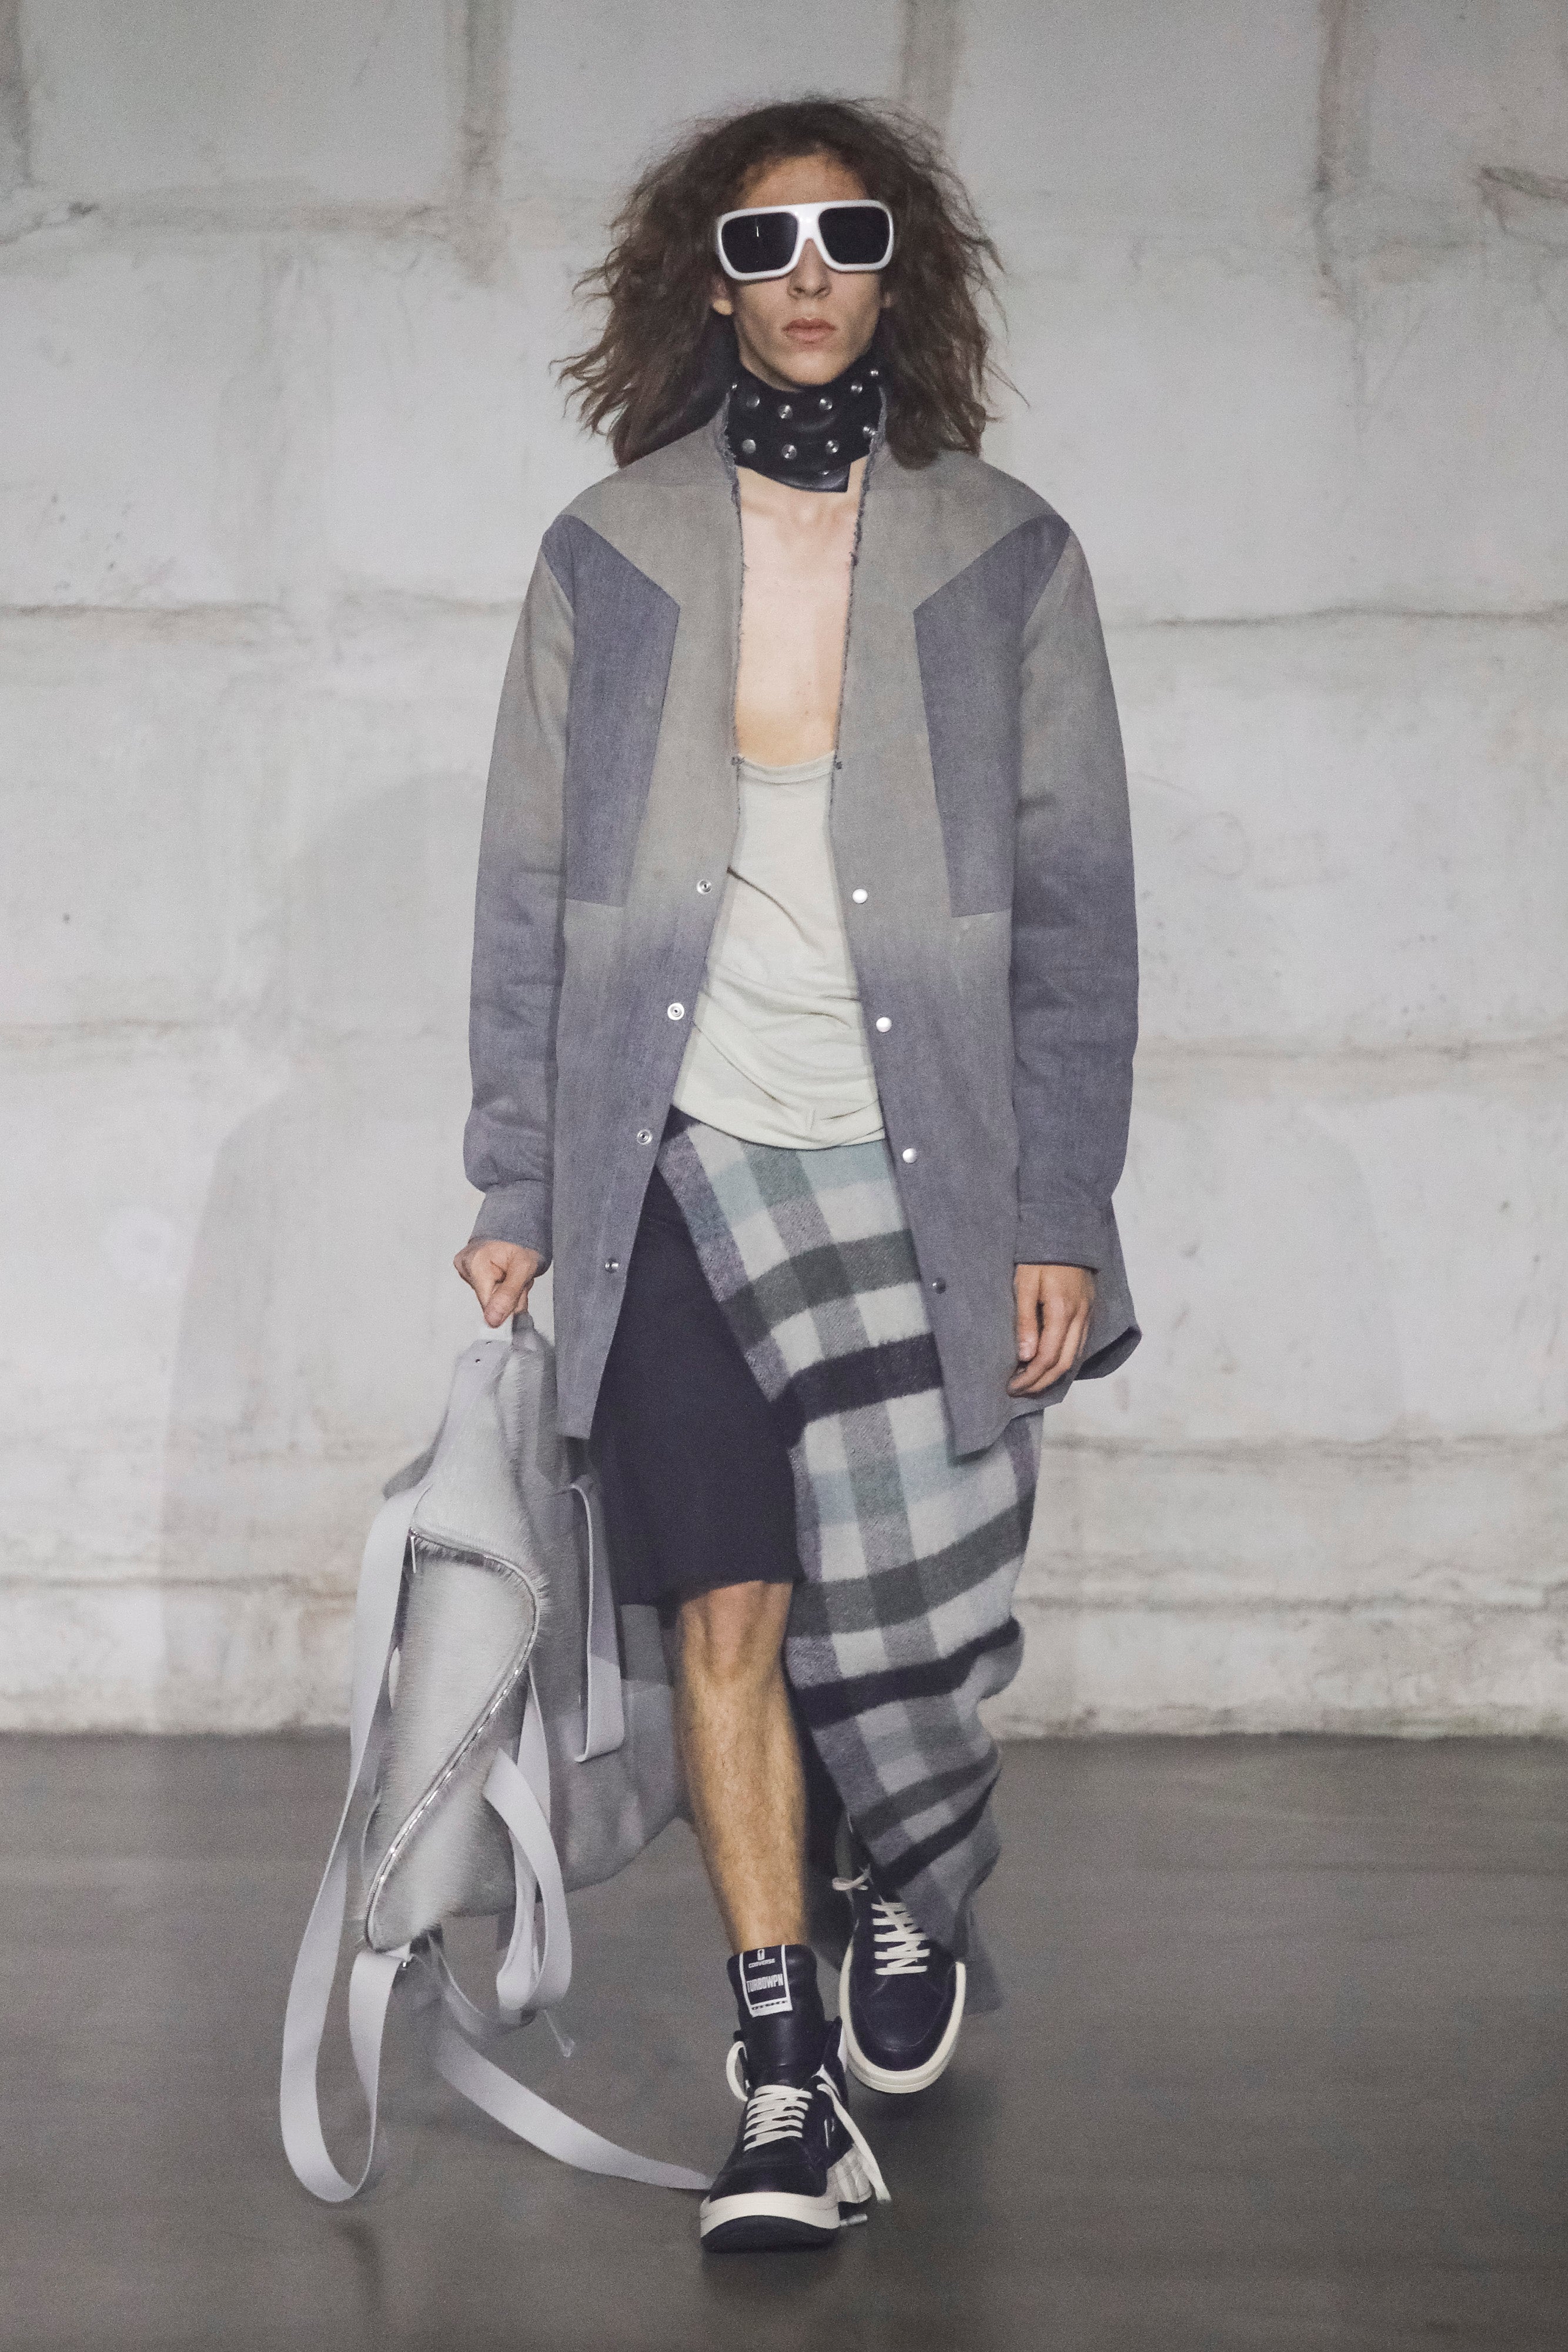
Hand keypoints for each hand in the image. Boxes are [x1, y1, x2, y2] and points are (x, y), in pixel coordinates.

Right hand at [453, 1239, 542, 1328]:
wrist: (517, 1224)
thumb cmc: (521, 1241)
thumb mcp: (524, 1267)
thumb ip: (508, 1295)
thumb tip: (492, 1320)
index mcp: (475, 1262)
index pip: (487, 1304)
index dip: (507, 1306)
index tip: (519, 1297)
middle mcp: (464, 1265)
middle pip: (489, 1301)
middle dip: (509, 1296)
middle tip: (519, 1279)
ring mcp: (464, 1268)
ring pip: (490, 1297)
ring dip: (507, 1291)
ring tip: (513, 1273)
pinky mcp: (467, 1272)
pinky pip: (487, 1290)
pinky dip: (501, 1285)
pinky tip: (505, 1273)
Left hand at [1007, 1263, 1095, 1395]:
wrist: (1064, 1232)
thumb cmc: (1038, 1257)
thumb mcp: (1024, 1284)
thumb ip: (1025, 1321)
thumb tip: (1026, 1356)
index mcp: (1061, 1311)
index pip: (1047, 1357)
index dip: (1030, 1377)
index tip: (1012, 1386)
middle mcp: (1079, 1317)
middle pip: (1063, 1363)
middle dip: (1041, 1382)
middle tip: (1019, 1391)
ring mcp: (1087, 1314)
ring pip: (1074, 1357)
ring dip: (1053, 1375)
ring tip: (1032, 1383)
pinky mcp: (1088, 1311)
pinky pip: (1079, 1344)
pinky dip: (1065, 1360)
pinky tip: (1050, 1365)